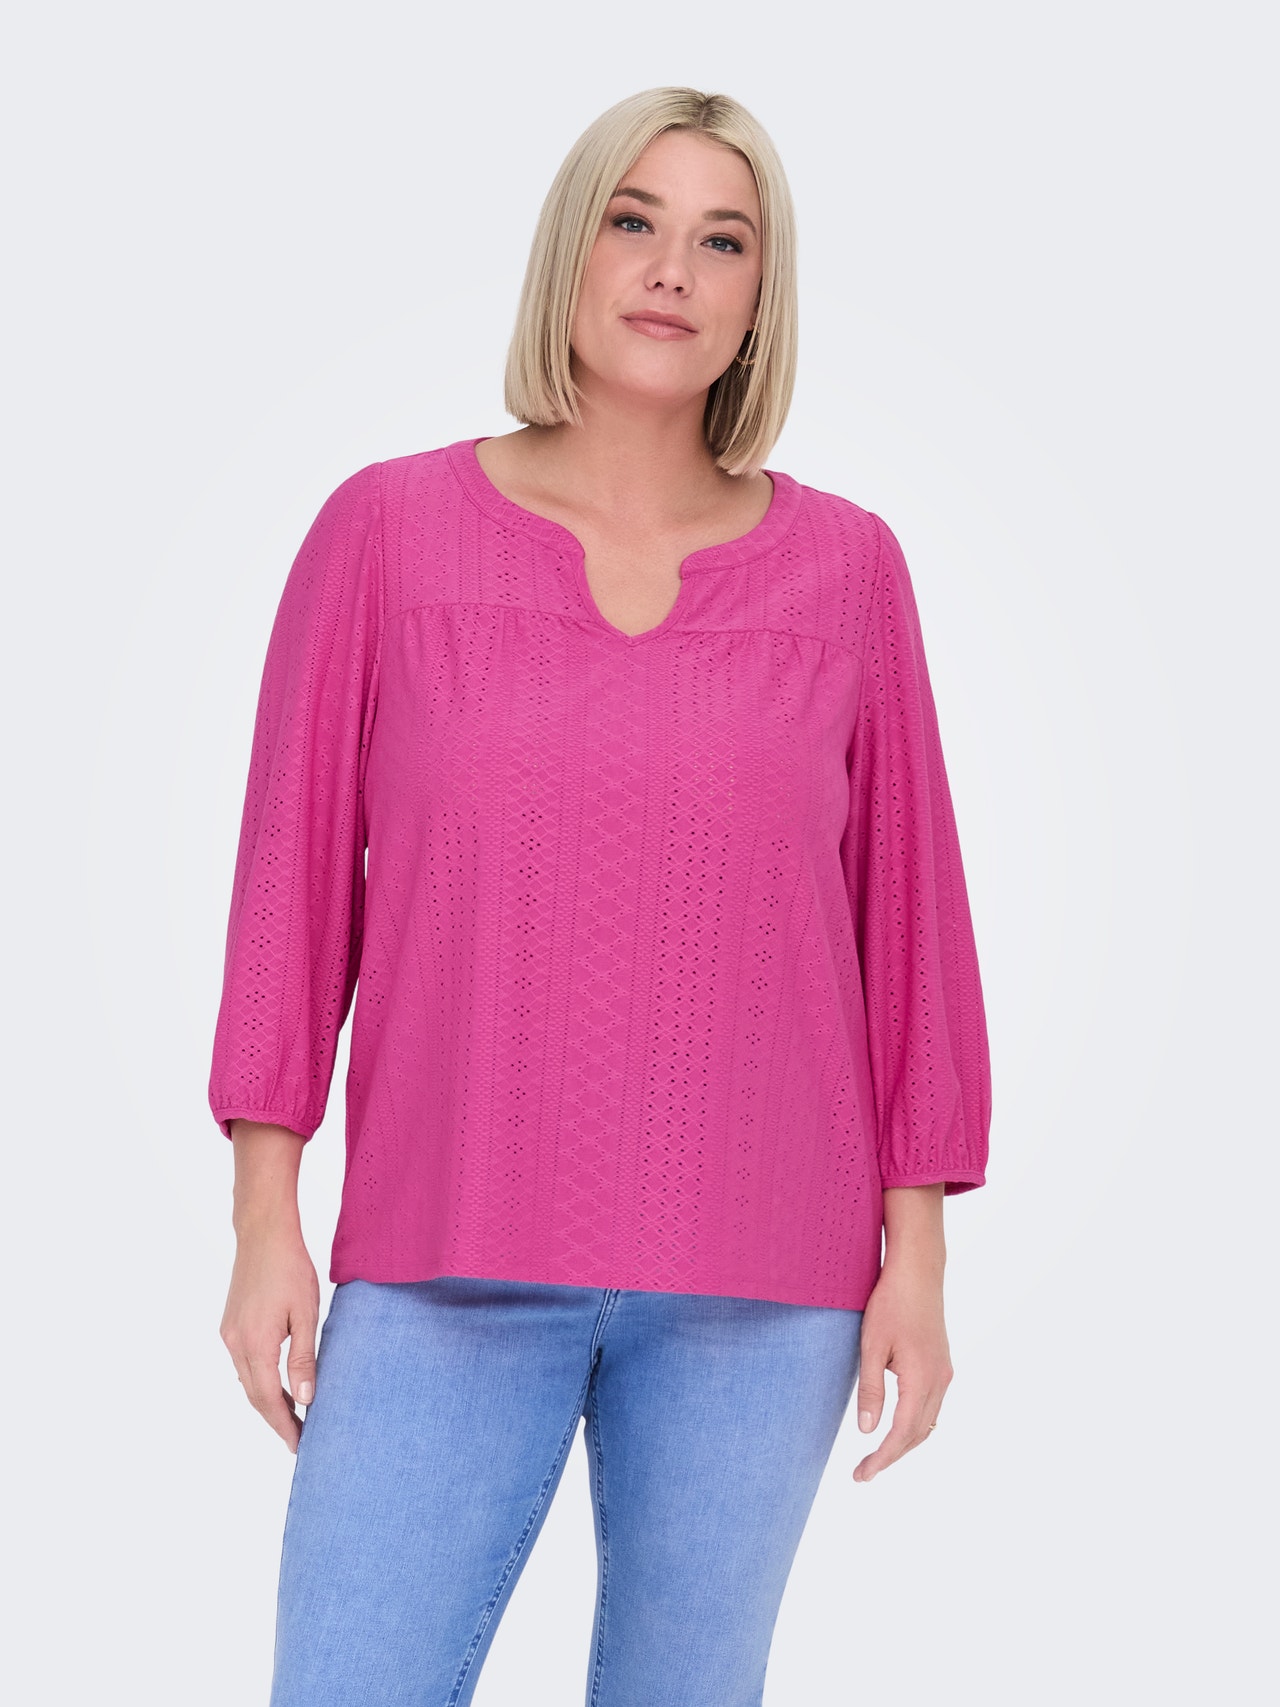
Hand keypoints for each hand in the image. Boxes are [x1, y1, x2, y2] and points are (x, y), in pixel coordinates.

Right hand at [220, 1226, 319, 1452]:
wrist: (263, 1234)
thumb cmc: (290, 1268)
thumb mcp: (305, 1314)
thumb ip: (303, 1359)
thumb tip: (305, 1399)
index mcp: (255, 1344)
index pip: (268, 1399)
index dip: (284, 1426)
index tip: (300, 1446)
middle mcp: (235, 1343)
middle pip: (254, 1395)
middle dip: (276, 1419)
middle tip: (299, 1439)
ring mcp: (229, 1334)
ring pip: (247, 1381)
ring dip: (268, 1400)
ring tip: (293, 1417)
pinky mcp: (229, 1325)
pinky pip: (244, 1363)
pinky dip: (260, 1380)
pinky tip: (278, 1384)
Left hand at [852, 1259, 952, 1482]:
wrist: (918, 1272)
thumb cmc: (890, 1304)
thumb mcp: (871, 1346)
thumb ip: (871, 1390)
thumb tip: (867, 1431)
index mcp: (922, 1379)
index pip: (901, 1434)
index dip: (882, 1459)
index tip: (862, 1475)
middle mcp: (939, 1381)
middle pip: (918, 1434)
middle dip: (891, 1456)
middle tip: (863, 1472)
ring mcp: (944, 1373)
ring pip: (927, 1423)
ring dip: (904, 1442)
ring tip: (877, 1456)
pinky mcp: (942, 1364)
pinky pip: (931, 1406)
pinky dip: (914, 1424)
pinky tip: (897, 1425)